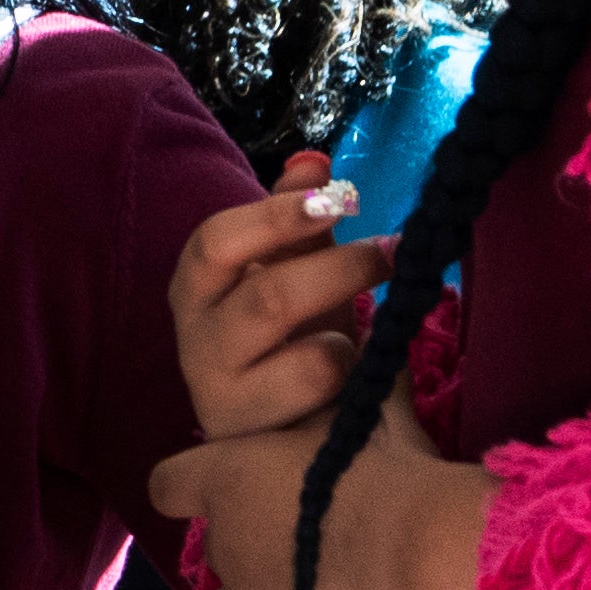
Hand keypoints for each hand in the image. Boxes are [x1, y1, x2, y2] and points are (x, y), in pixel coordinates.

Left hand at [148, 397, 491, 589]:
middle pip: (214, 551)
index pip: (168, 483)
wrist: (417, 554)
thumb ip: (360, 379)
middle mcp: (221, 546)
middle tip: (306, 538)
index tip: (221, 487)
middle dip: (249, 548)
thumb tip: (372, 330)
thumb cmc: (390, 471)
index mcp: (224, 478)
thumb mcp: (374, 411)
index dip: (192, 487)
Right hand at [170, 150, 395, 442]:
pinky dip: (348, 366)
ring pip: (297, 349)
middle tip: (396, 250)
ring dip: (346, 318)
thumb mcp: (294, 272)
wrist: (288, 431)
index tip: (341, 198)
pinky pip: (315, 383)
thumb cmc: (289, 344)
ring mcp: (218, 392)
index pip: (215, 242)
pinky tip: (355, 375)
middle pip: (265, 294)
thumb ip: (300, 217)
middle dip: (341, 267)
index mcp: (197, 288)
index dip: (278, 217)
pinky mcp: (251, 432)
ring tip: (376, 319)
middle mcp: (195, 339)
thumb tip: (313, 157)